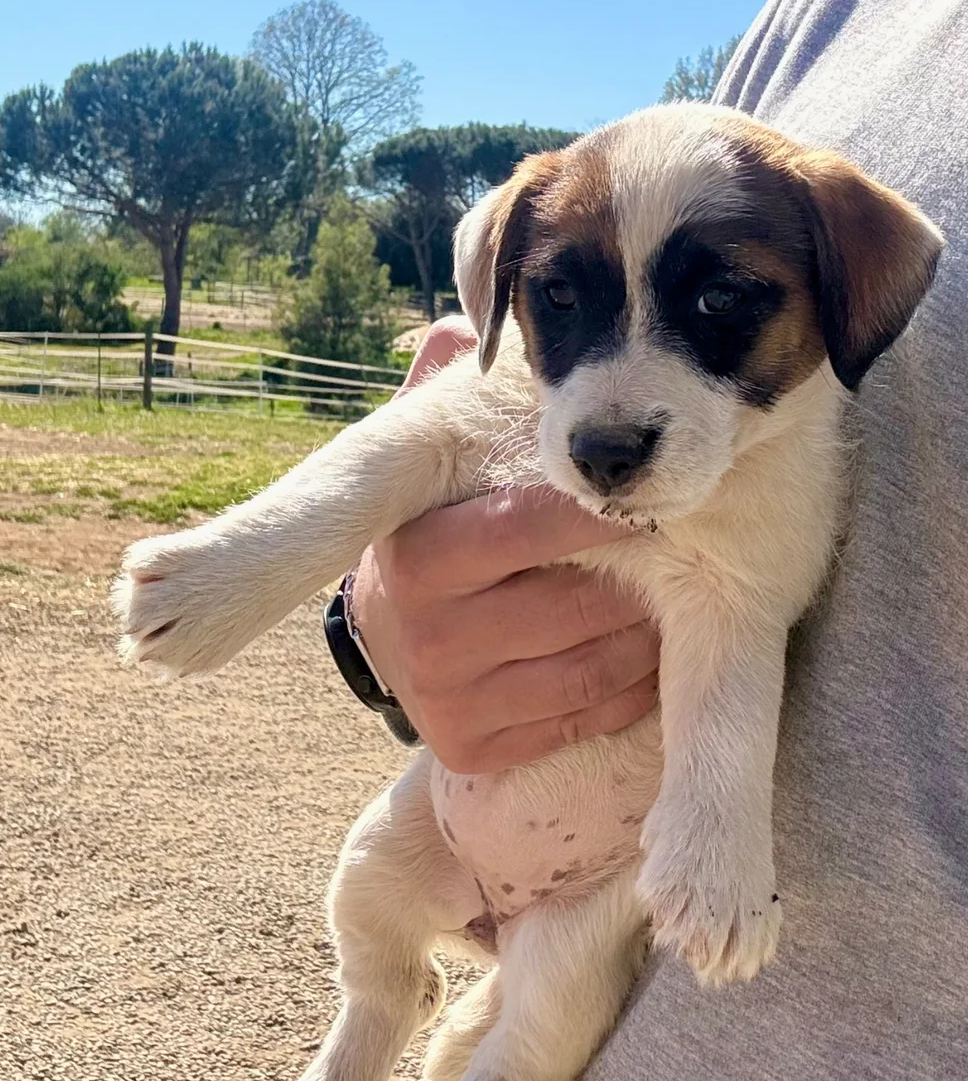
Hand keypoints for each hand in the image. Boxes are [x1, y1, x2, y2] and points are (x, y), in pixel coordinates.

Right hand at [350, 318, 658, 772]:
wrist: (392, 636)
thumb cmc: (439, 529)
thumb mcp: (427, 460)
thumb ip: (444, 396)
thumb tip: (460, 330)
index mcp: (414, 554)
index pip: (528, 526)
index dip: (600, 509)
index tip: (652, 485)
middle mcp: (424, 636)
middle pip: (576, 604)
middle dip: (641, 573)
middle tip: (687, 538)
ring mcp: (449, 700)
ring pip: (594, 665)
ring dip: (651, 629)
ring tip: (679, 590)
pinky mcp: (474, 749)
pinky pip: (586, 715)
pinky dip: (632, 684)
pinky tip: (649, 648)